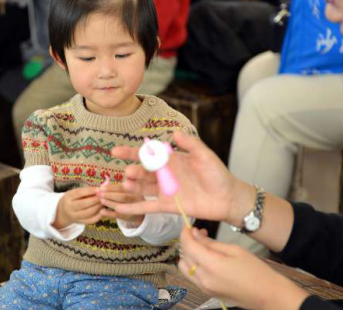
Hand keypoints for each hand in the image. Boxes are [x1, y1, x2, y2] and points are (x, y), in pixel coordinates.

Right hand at [54, 187, 102, 228]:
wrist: (64, 213)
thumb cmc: (73, 199)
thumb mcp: (75, 193)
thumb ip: (86, 191)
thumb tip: (100, 190)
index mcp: (67, 198)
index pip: (79, 193)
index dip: (90, 191)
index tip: (99, 189)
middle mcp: (69, 208)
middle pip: (83, 204)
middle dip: (95, 200)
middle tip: (104, 196)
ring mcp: (74, 217)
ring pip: (88, 213)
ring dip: (98, 207)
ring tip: (104, 202)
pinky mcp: (80, 223)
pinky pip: (91, 220)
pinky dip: (98, 215)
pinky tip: (103, 210)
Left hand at [98, 183, 144, 225]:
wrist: (139, 213)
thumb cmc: (129, 197)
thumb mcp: (128, 190)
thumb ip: (118, 187)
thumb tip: (104, 183)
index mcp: (135, 189)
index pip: (122, 188)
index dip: (111, 188)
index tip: (101, 187)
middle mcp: (136, 199)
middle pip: (122, 197)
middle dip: (109, 195)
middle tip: (99, 193)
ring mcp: (133, 209)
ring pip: (120, 206)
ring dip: (109, 203)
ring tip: (100, 200)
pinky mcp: (128, 217)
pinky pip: (117, 215)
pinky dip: (108, 213)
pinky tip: (101, 210)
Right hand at [111, 131, 253, 224]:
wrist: (227, 197)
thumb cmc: (217, 174)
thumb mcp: (205, 156)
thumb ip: (190, 144)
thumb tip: (174, 132)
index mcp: (171, 160)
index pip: (147, 154)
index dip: (131, 153)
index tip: (116, 151)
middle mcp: (164, 174)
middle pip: (143, 171)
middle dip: (133, 171)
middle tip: (130, 172)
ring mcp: (164, 191)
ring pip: (143, 188)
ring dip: (132, 187)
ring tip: (127, 186)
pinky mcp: (167, 206)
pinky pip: (148, 206)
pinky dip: (134, 208)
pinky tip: (118, 209)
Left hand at [179, 227, 308, 309]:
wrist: (266, 294)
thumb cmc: (255, 270)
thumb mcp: (235, 250)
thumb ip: (212, 243)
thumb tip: (195, 234)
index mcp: (212, 266)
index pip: (189, 246)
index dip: (185, 234)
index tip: (188, 225)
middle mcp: (203, 279)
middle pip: (184, 256)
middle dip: (188, 242)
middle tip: (200, 233)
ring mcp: (203, 288)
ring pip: (184, 267)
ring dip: (188, 254)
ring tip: (202, 246)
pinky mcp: (207, 292)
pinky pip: (191, 276)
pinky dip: (193, 265)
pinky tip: (205, 258)